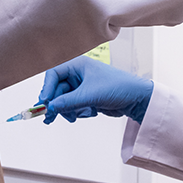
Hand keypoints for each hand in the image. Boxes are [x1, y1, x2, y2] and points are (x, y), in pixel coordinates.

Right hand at [38, 56, 153, 123]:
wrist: (138, 99)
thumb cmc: (119, 87)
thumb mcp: (90, 95)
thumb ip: (68, 102)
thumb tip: (50, 108)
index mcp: (78, 65)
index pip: (54, 74)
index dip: (47, 88)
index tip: (44, 103)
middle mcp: (78, 74)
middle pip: (57, 89)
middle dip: (56, 104)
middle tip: (50, 117)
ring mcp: (82, 86)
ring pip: (64, 99)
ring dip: (67, 110)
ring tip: (74, 117)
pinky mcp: (87, 97)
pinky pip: (73, 105)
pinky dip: (76, 111)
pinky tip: (87, 113)